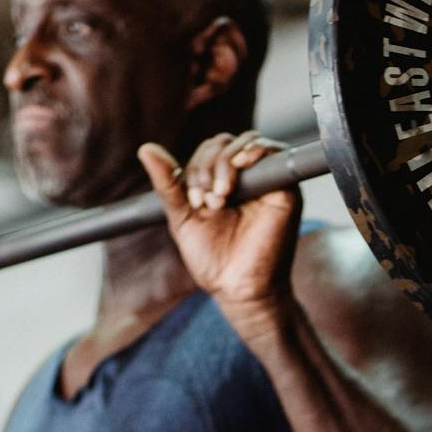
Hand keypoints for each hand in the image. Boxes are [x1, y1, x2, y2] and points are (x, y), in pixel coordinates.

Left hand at [137, 131, 302, 329]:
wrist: (238, 289)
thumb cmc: (213, 259)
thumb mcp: (183, 217)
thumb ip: (168, 184)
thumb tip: (145, 149)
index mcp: (221, 181)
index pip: (209, 149)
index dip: (198, 166)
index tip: (195, 201)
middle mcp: (245, 178)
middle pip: (225, 142)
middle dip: (209, 165)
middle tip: (209, 201)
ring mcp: (266, 181)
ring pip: (247, 143)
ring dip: (226, 163)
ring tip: (221, 197)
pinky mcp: (286, 188)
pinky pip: (276, 153)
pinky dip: (256, 151)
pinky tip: (241, 164)